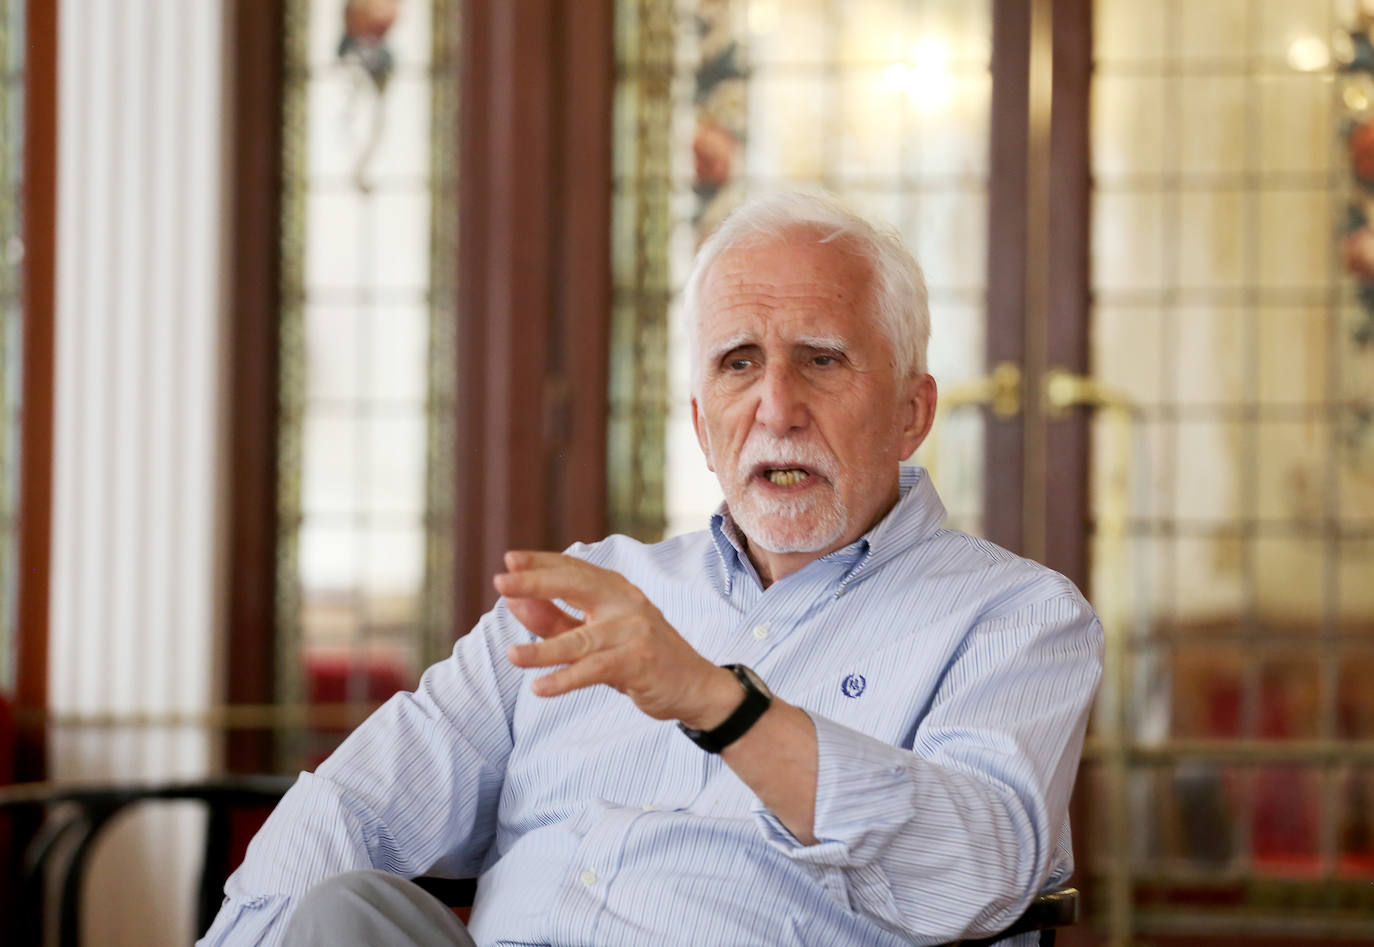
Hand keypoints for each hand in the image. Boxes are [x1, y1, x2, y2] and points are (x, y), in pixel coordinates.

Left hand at [494, 551, 737, 726]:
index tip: (509, 560)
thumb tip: (513, 602)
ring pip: (580, 639)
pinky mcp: (639, 662)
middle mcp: (625, 601)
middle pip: (575, 585)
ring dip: (543, 649)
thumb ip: (555, 619)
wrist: (694, 685)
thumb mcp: (595, 635)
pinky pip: (595, 670)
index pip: (573, 568)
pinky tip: (540, 688)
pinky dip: (566, 679)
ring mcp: (634, 631)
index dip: (541, 562)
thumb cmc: (640, 656)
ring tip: (511, 654)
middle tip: (501, 583)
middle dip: (536, 583)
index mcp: (615, 589)